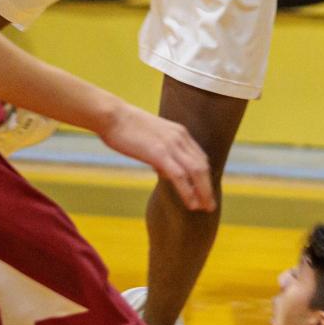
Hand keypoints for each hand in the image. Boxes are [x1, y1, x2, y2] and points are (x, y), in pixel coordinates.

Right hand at [100, 104, 214, 211]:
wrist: (112, 116)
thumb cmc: (125, 126)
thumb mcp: (150, 137)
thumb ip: (160, 151)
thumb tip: (163, 168)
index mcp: (179, 132)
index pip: (200, 156)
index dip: (205, 175)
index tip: (206, 190)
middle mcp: (180, 137)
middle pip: (202, 165)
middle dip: (208, 187)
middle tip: (211, 205)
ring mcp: (171, 145)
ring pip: (196, 171)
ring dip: (203, 192)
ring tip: (206, 208)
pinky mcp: (159, 153)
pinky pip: (180, 176)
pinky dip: (188, 191)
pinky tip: (191, 204)